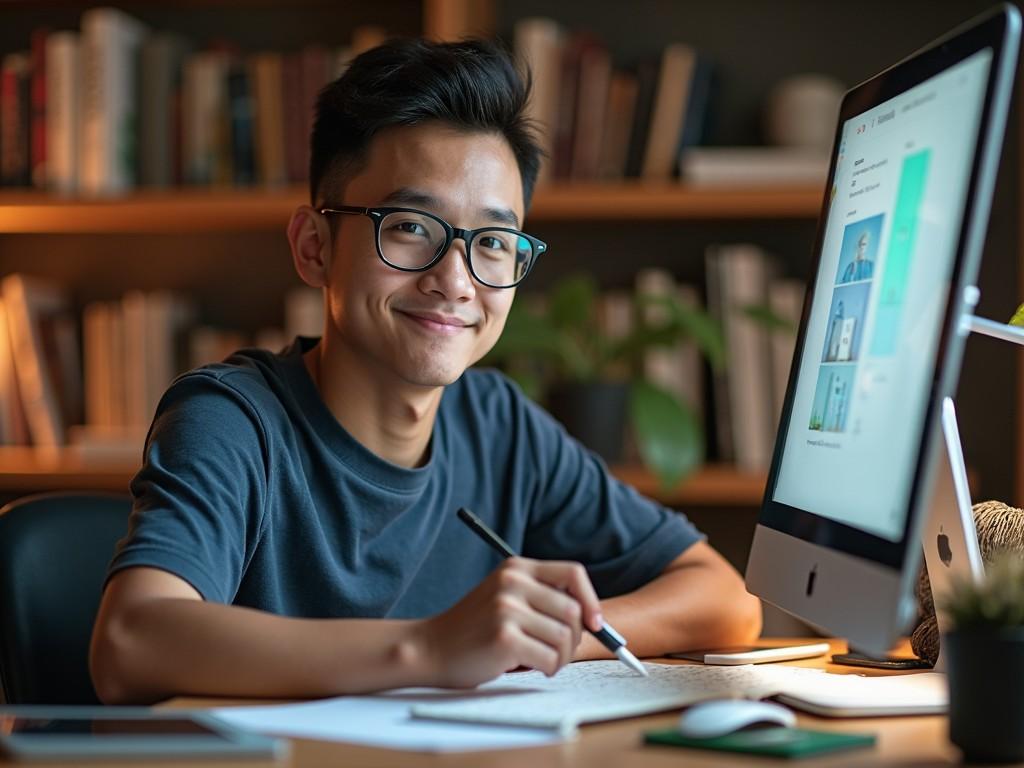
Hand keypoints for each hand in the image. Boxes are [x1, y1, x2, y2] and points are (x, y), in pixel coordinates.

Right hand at [415, 557, 602, 687]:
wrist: (430, 649)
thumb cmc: (473, 629)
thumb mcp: (505, 597)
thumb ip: (541, 597)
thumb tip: (593, 618)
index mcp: (516, 568)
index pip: (572, 574)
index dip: (590, 600)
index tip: (595, 623)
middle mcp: (513, 582)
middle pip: (573, 612)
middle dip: (574, 639)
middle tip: (557, 652)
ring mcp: (507, 609)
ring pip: (565, 638)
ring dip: (560, 657)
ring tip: (540, 660)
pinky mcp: (505, 638)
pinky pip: (550, 658)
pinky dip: (547, 668)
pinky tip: (528, 667)